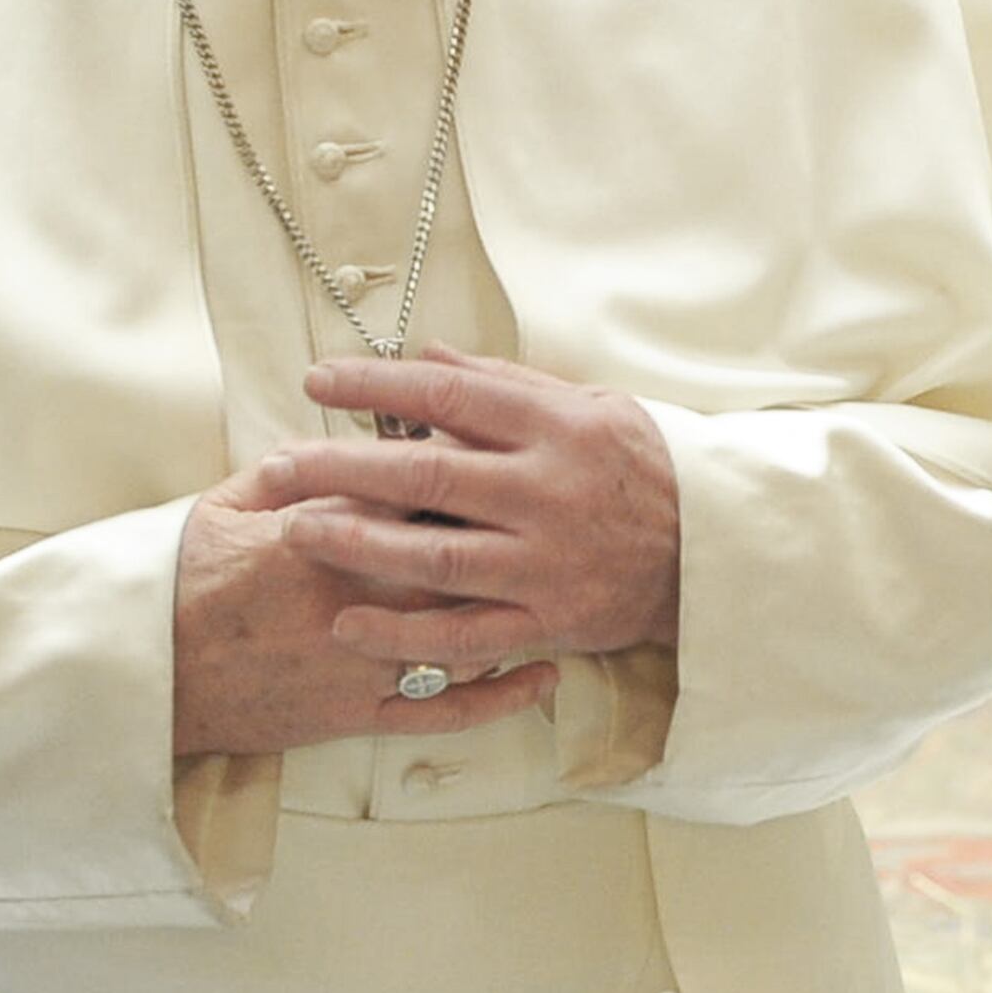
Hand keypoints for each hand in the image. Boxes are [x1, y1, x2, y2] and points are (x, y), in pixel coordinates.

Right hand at [172, 460, 557, 760]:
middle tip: (550, 512)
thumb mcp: (226, 505)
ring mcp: (360, 661)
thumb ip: (289, 470)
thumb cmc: (181, 582)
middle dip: (507, 531)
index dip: (465, 466)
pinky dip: (500, 696)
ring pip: (465, 630)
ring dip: (519, 606)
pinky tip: (542, 673)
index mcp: (323, 533)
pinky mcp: (354, 716)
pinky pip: (443, 710)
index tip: (500, 450)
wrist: (144, 671)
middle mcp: (355, 595)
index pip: (415, 488)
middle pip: (458, 554)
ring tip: (559, 584)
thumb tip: (341, 433)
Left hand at [242, 343, 681, 675]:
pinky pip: (464, 634)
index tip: (317, 381)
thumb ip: (503, 384)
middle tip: (276, 464)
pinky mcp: (548, 620)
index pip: (448, 397)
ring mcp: (546, 562)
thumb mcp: (588, 404)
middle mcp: (548, 493)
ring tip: (295, 531)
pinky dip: (404, 633)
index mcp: (557, 428)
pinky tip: (348, 623)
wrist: (715, 550)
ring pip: (434, 556)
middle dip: (340, 468)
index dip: (375, 386)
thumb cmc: (643, 467)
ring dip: (357, 545)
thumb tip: (424, 358)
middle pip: (425, 476)